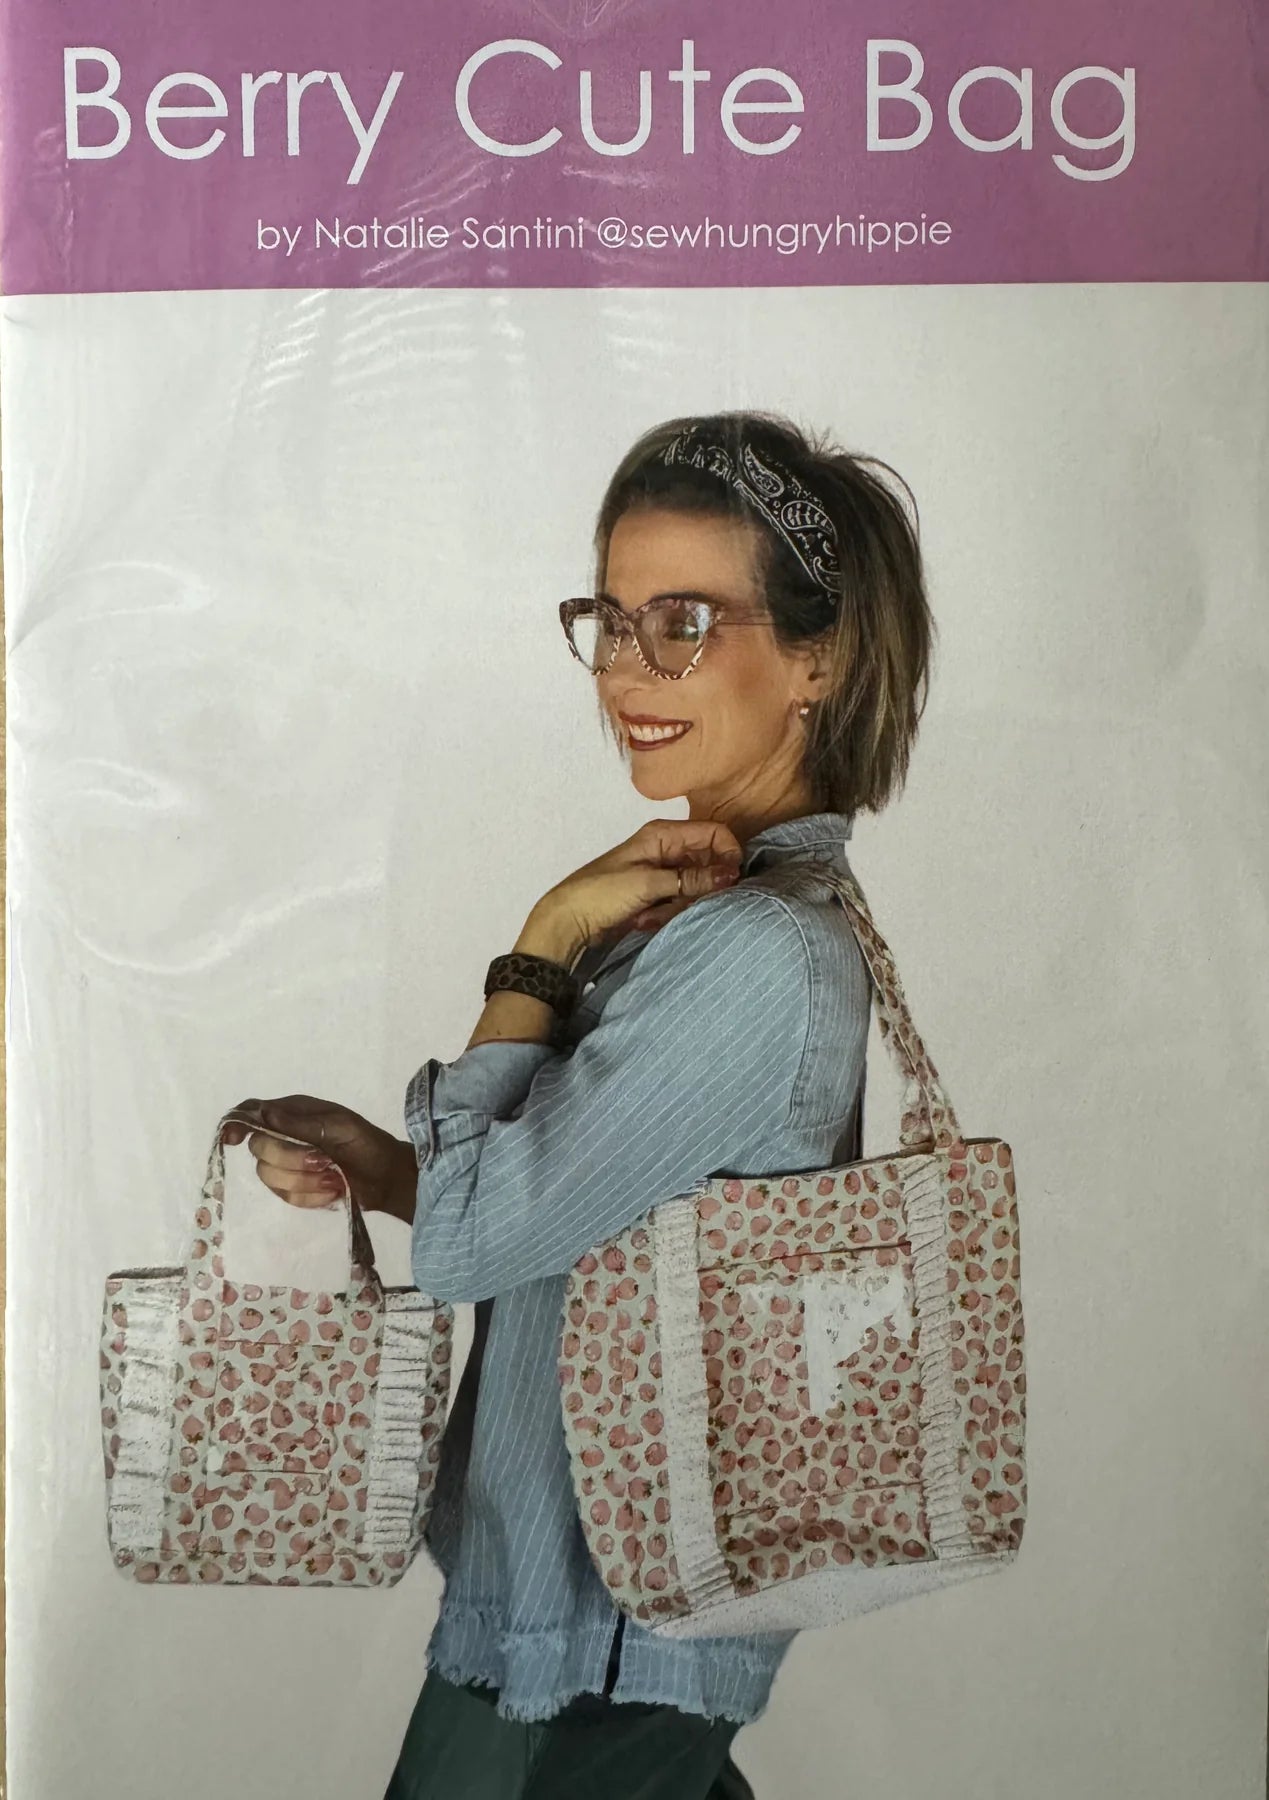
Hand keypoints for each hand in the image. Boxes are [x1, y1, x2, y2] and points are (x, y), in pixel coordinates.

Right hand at [222, 1096, 417, 1222]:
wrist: (387, 1178)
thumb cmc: (366, 1143)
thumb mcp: (340, 1126)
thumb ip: (301, 1122)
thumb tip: (263, 1113)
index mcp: (294, 1113)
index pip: (252, 1112)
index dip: (237, 1124)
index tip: (232, 1139)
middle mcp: (284, 1136)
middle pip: (259, 1149)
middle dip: (290, 1159)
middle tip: (323, 1161)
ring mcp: (287, 1165)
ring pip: (269, 1176)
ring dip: (303, 1181)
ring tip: (333, 1177)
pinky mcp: (294, 1190)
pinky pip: (285, 1197)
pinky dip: (310, 1197)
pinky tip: (331, 1190)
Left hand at [523, 818, 744, 960]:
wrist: (569, 921)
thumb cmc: (601, 893)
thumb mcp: (649, 884)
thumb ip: (692, 878)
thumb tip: (731, 874)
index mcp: (663, 834)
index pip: (714, 833)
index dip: (726, 855)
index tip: (728, 881)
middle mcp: (667, 850)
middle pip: (708, 864)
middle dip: (698, 888)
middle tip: (678, 903)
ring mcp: (664, 873)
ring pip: (696, 887)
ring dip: (678, 906)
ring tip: (648, 914)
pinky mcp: (659, 895)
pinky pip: (681, 902)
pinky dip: (667, 914)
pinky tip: (644, 920)